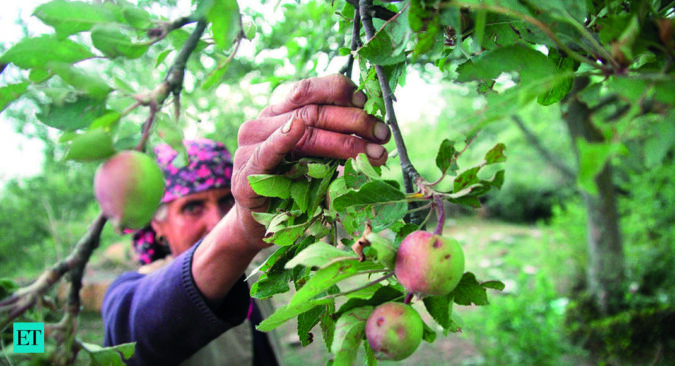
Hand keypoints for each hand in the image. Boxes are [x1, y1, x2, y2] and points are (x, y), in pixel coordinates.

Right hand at [231, 74, 390, 245]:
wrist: (260, 224)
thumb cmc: (293, 188)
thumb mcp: (317, 158)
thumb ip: (334, 138)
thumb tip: (376, 130)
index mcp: (281, 110)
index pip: (311, 89)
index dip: (342, 91)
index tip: (368, 104)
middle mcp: (264, 121)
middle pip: (314, 110)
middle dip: (355, 121)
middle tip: (382, 135)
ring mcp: (251, 146)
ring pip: (301, 131)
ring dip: (343, 141)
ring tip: (373, 152)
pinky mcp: (245, 174)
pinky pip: (265, 152)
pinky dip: (281, 140)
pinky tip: (294, 130)